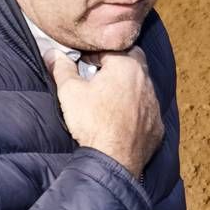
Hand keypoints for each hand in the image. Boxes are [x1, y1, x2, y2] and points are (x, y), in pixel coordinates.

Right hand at [50, 47, 162, 179]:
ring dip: (127, 87)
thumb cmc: (92, 123)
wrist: (113, 161)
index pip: (109, 48)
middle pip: (131, 62)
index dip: (93, 54)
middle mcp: (145, 81)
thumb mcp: (69, 91)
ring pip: (141, 86)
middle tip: (96, 77)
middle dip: (114, 65)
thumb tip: (52, 54)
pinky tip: (120, 119)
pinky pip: (146, 111)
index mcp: (126, 65)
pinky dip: (135, 111)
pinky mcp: (157, 125)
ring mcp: (154, 104)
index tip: (82, 64)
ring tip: (107, 99)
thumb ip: (61, 68)